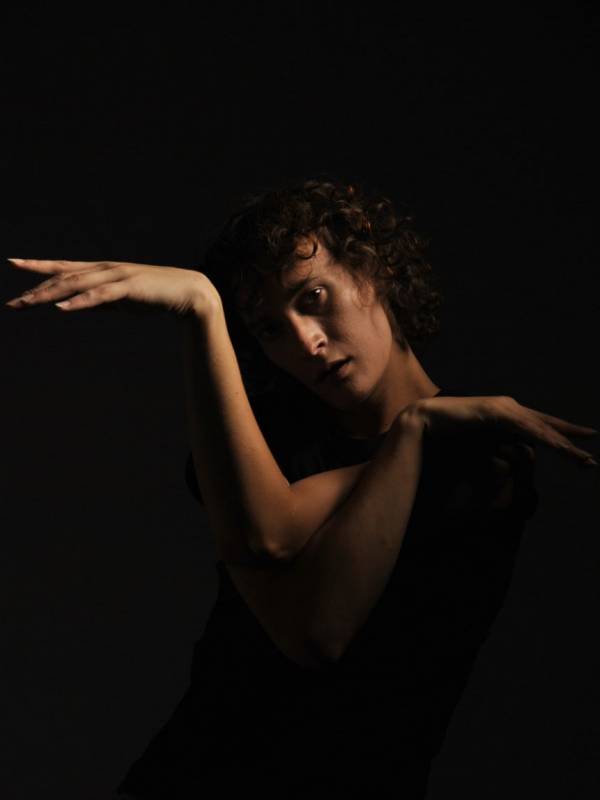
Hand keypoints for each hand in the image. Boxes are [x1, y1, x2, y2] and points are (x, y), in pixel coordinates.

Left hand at [4, 258, 220, 318]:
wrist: (189, 293)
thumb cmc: (155, 297)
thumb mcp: (121, 301)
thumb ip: (99, 301)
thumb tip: (76, 305)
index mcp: (103, 271)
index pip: (64, 267)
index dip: (38, 265)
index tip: (13, 263)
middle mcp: (106, 269)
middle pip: (64, 277)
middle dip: (36, 288)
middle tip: (13, 303)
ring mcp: (117, 276)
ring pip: (76, 284)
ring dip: (50, 295)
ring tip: (28, 304)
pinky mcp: (128, 288)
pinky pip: (99, 296)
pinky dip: (79, 302)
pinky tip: (62, 308)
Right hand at [413, 394, 597, 468]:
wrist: (425, 420)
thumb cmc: (449, 433)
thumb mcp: (482, 443)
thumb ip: (501, 446)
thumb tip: (518, 456)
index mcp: (508, 414)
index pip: (542, 423)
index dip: (565, 431)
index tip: (587, 437)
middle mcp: (510, 407)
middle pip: (547, 425)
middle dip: (571, 441)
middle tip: (590, 459)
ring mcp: (503, 407)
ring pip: (540, 428)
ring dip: (562, 445)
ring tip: (580, 459)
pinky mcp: (495, 411)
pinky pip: (524, 428)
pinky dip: (542, 438)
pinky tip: (556, 448)